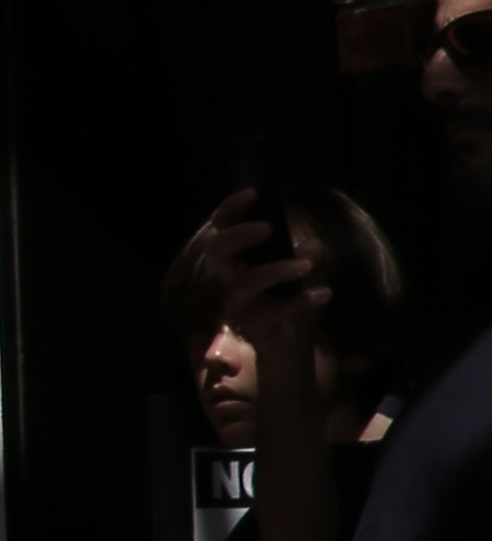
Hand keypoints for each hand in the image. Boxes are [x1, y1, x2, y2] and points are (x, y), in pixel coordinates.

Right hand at [187, 188, 327, 371]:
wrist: (290, 348)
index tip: (254, 192)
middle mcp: (230, 278)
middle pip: (216, 249)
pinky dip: (301, 300)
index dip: (232, 209)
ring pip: (245, 281)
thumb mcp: (303, 273)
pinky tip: (324, 293)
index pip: (223, 227)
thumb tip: (311, 245)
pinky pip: (274, 309)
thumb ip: (307, 256)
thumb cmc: (290, 302)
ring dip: (276, 270)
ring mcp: (237, 302)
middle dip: (239, 234)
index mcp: (238, 260)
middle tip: (267, 228)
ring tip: (307, 265)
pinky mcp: (252, 324)